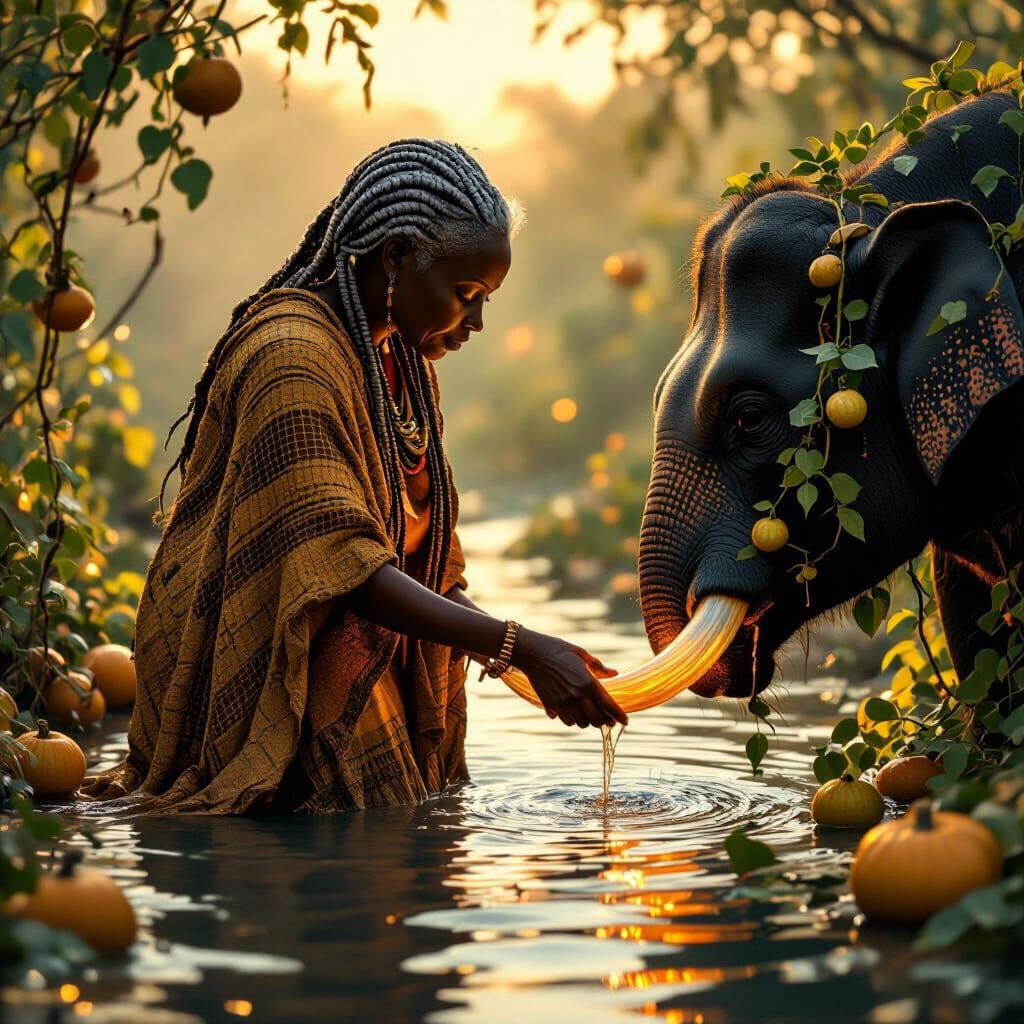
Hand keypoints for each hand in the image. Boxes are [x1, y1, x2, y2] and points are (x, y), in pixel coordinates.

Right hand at [511, 627, 627, 728]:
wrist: (531, 652)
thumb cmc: (558, 649)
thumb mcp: (582, 654)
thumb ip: (599, 667)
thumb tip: (615, 673)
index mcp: (588, 683)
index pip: (609, 706)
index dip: (620, 716)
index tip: (625, 721)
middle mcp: (577, 696)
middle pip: (597, 720)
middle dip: (606, 721)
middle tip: (609, 718)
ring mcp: (563, 703)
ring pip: (582, 723)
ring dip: (590, 721)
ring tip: (592, 714)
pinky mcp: (551, 706)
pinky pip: (567, 721)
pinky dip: (574, 720)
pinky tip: (575, 711)